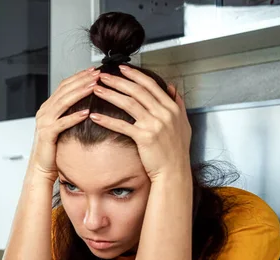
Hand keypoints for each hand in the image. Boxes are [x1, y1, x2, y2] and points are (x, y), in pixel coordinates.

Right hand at [29, 67, 98, 181]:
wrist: (41, 167)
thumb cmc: (53, 148)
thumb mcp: (61, 126)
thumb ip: (68, 113)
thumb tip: (85, 102)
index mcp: (48, 107)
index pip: (64, 86)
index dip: (79, 77)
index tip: (94, 71)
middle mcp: (44, 112)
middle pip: (64, 90)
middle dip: (81, 80)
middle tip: (97, 74)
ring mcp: (44, 122)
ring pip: (63, 102)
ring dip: (80, 93)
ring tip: (94, 86)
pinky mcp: (47, 134)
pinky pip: (62, 123)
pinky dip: (74, 116)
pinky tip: (86, 112)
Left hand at [89, 65, 191, 181]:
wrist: (174, 171)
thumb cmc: (176, 151)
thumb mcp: (183, 123)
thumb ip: (178, 104)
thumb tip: (171, 88)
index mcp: (171, 107)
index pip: (150, 85)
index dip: (135, 75)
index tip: (122, 68)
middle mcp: (164, 113)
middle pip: (137, 91)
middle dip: (118, 81)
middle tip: (103, 76)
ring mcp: (154, 125)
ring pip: (128, 103)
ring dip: (110, 95)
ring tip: (97, 90)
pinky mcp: (144, 137)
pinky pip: (122, 125)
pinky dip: (107, 120)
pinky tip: (95, 116)